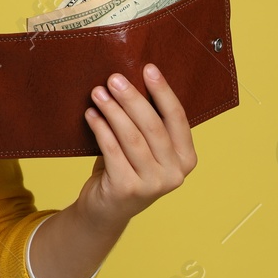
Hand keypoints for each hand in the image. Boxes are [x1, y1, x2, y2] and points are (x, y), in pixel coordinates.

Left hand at [77, 63, 196, 229]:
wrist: (106, 209)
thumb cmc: (126, 169)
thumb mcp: (146, 149)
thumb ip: (148, 124)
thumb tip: (133, 79)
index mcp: (186, 159)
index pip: (178, 118)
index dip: (163, 92)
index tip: (148, 68)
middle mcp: (175, 174)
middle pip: (153, 126)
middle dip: (132, 98)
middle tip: (114, 78)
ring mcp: (153, 184)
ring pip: (132, 137)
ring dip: (113, 111)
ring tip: (98, 92)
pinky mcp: (128, 189)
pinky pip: (112, 151)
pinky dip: (100, 129)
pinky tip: (91, 114)